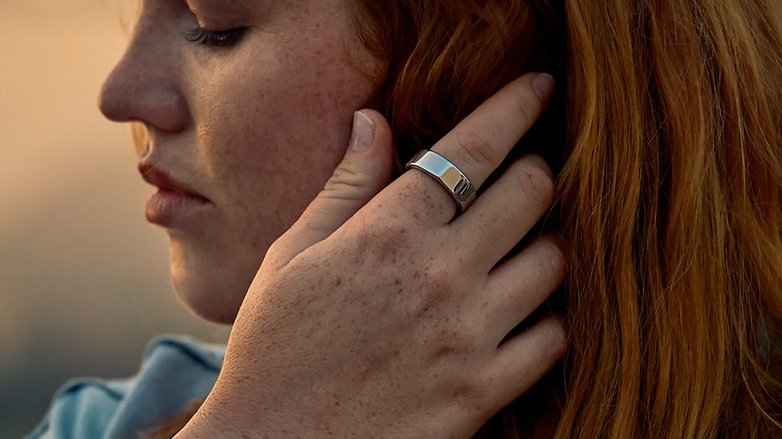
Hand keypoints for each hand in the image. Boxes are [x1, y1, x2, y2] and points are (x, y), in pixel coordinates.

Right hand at [176, 72, 565, 438]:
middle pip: (531, 193)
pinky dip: (546, 316)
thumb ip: (344, 185)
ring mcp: (469, 336)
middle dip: (533, 171)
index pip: (472, 149)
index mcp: (388, 234)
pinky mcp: (484, 390)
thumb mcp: (293, 254)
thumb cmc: (275, 347)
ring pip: (553, 261)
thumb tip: (374, 121)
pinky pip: (553, 337)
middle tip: (518, 176)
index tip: (537, 89)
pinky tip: (516, 312)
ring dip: (542, 242)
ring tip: (513, 247)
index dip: (514, 108)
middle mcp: (440, 276)